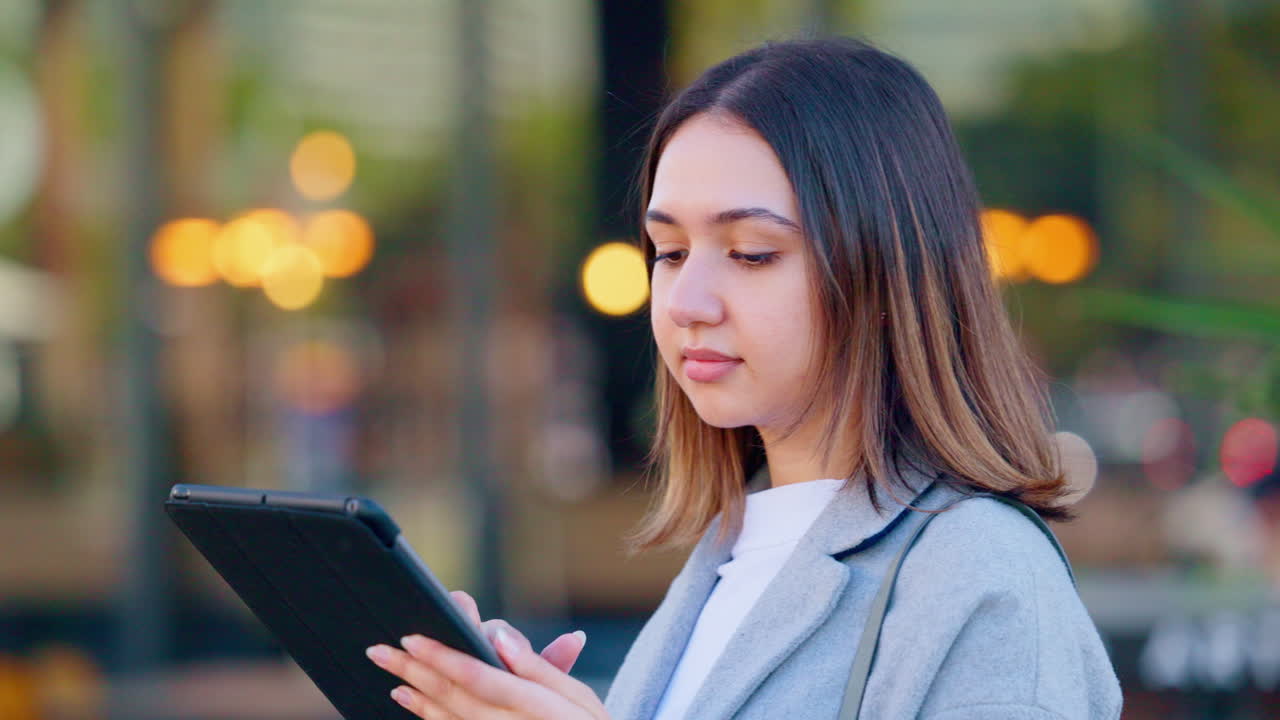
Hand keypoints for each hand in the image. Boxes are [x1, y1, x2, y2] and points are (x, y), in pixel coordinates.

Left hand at [365, 590, 609, 718]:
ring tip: (389, 670)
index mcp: (536, 706)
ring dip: (414, 693)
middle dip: (414, 670)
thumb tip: (504, 639)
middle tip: (381, 649)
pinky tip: (408, 699)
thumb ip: (543, 668)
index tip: (413, 638)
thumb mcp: (580, 699)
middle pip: (453, 696)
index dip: (442, 657)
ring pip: (446, 718)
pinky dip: (426, 715)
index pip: (478, 677)